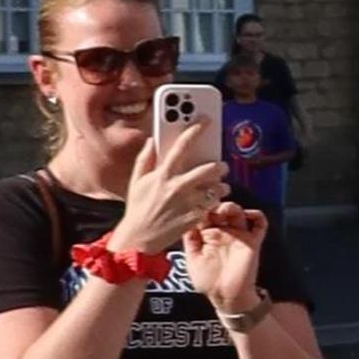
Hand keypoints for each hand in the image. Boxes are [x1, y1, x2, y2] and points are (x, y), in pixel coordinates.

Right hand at [112, 128, 230, 253]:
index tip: (206, 121)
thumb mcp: (137, 181)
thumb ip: (145, 159)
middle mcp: (177, 187)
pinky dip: (215, 200)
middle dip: (218, 165)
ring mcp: (188, 203)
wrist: (140, 238)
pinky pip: (214, 204)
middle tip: (220, 165)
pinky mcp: (195, 217)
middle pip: (208, 168)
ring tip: (218, 185)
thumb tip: (152, 140)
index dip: (195, 130)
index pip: (182, 146)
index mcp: (162, 175)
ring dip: (221, 185)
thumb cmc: (138, 208)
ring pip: (216, 188)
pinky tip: (211, 200)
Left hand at [183, 205, 269, 316]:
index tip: (195, 202)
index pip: (203, 214)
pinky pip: (260, 225)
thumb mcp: (192, 260)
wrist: (226, 297)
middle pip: (220, 210)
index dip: (200, 206)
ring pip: (238, 213)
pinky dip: (257, 215)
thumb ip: (190, 241)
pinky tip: (249, 214)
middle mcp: (222, 232)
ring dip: (232, 207)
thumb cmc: (207, 282)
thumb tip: (185, 221)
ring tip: (225, 210)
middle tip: (210, 205)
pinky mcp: (252, 242)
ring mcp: (238, 236)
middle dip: (215, 204)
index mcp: (206, 235)